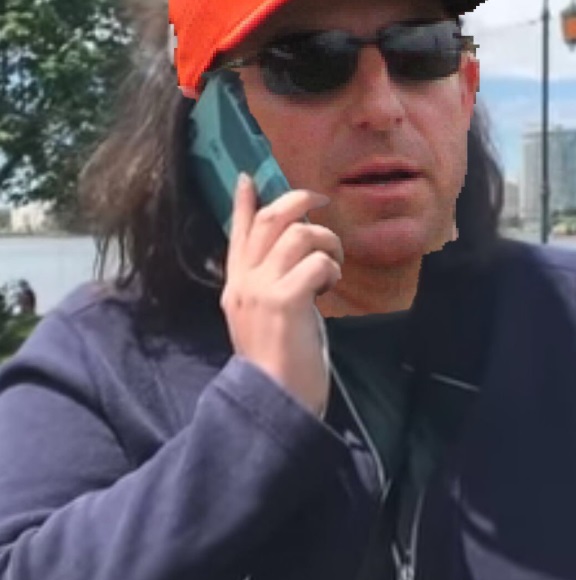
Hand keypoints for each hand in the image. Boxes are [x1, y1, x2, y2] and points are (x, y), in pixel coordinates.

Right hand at [221, 174, 342, 415]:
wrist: (277, 401)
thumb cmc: (281, 367)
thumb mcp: (270, 320)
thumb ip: (274, 289)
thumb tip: (298, 263)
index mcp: (237, 288)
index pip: (238, 235)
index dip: (244, 203)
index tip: (249, 177)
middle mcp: (244, 283)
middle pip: (270, 221)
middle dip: (299, 201)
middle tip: (323, 202)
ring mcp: (261, 290)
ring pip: (300, 235)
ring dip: (328, 243)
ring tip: (334, 268)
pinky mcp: (285, 300)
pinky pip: (317, 262)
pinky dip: (332, 268)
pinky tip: (331, 287)